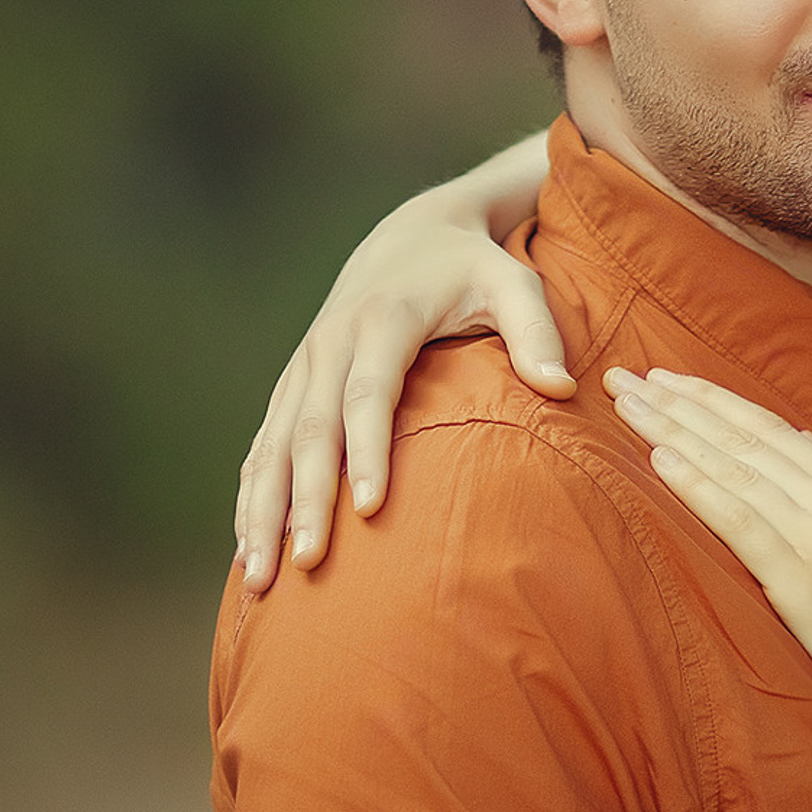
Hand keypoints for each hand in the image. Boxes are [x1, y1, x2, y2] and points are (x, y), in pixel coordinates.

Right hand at [236, 199, 571, 589]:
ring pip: (273, 444)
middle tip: (305, 564)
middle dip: (305, 500)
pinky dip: (252, 495)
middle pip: (310, 430)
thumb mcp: (514, 283)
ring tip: (261, 578)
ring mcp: (305, 364)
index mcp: (383, 319)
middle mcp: (331, 342)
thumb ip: (537, 331)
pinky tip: (248, 547)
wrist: (413, 233)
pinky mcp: (293, 383)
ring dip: (262, 511)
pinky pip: (262, 444)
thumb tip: (563, 389)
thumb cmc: (473, 268)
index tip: (367, 510)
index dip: (366, 451)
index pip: (369, 394)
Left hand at [605, 366, 811, 777]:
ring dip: (672, 428)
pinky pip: (740, 521)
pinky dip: (696, 484)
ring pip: (736, 466)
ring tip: (625, 400)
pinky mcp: (807, 586)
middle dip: (682, 400)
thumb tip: (809, 462)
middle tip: (627, 375)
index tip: (673, 381)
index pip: (778, 432)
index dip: (718, 402)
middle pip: (748, 436)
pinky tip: (657, 458)